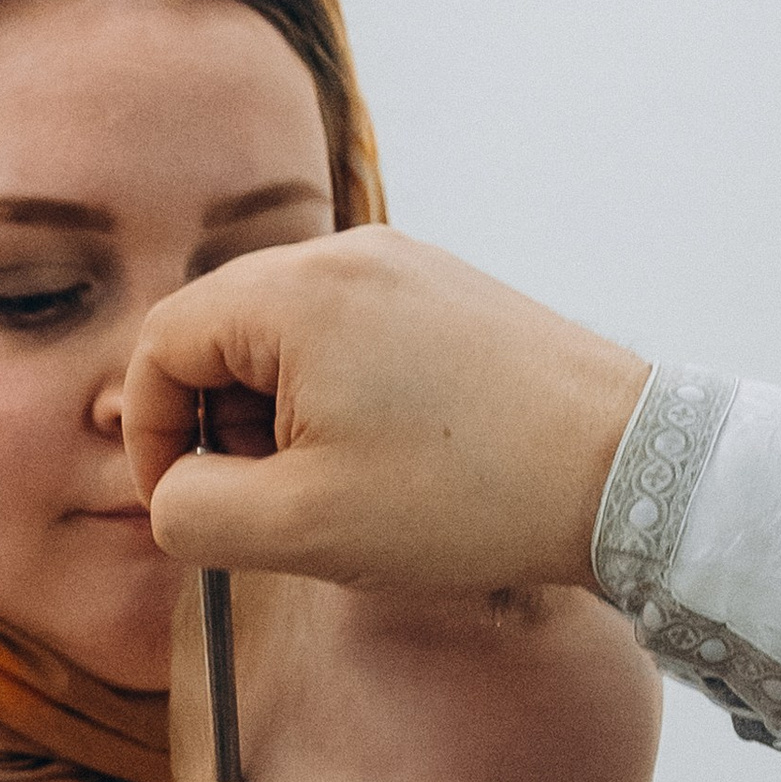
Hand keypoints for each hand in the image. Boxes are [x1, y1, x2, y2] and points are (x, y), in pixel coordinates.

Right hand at [120, 226, 649, 589]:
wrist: (629, 474)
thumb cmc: (472, 498)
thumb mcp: (302, 528)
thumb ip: (196, 511)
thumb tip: (173, 492)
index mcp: (294, 293)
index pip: (163, 343)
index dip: (151, 432)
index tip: (185, 505)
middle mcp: (349, 253)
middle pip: (225, 331)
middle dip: (221, 425)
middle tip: (268, 505)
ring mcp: (408, 265)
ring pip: (291, 337)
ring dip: (283, 416)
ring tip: (339, 490)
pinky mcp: (453, 294)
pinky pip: (358, 337)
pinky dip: (344, 398)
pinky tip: (393, 464)